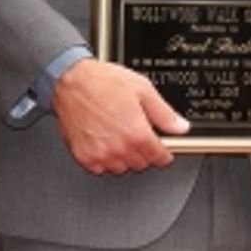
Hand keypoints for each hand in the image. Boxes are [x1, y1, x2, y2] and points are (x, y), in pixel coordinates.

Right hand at [50, 57, 188, 173]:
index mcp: (137, 133)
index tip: (162, 150)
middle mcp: (119, 148)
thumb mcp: (142, 90)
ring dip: (124, 158)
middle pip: (141, 164)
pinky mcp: (84, 157)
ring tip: (118, 137)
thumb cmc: (102, 82)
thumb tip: (180, 127)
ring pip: (121, 168)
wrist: (71, 81)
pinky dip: (104, 159)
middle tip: (136, 135)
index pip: (159, 157)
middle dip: (143, 152)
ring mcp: (100, 154)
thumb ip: (164, 113)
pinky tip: (103, 142)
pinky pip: (100, 168)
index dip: (163, 153)